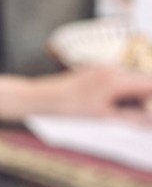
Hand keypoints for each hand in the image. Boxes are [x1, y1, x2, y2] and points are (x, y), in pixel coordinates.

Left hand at [24, 66, 151, 121]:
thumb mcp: (104, 116)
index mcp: (115, 80)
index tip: (151, 112)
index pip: (148, 82)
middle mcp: (111, 69)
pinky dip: (124, 89)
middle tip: (146, 114)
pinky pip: (117, 77)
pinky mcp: (95, 70)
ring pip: (130, 78)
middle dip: (147, 95)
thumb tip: (149, 118)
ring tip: (137, 110)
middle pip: (141, 79)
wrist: (44, 97)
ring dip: (137, 92)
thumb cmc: (72, 108)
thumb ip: (131, 116)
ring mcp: (102, 68)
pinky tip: (119, 102)